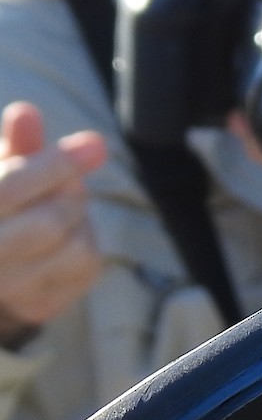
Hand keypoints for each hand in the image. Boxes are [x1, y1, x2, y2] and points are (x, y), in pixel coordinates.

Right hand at [0, 102, 105, 346]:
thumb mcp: (2, 172)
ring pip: (75, 248)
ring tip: (59, 209)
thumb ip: (15, 146)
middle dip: (69, 194)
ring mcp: (7, 293)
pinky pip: (85, 269)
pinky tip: (64, 235)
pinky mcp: (38, 308)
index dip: (52, 166)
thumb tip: (26, 112)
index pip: (6, 193)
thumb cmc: (1, 204)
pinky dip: (84, 242)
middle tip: (68, 182)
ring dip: (79, 219)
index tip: (95, 144)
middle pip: (47, 225)